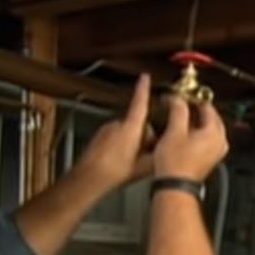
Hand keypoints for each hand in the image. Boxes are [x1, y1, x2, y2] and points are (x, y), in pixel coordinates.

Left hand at [72, 74, 155, 189]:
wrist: (89, 178)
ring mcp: (106, 131)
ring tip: (131, 162)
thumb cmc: (115, 171)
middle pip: (137, 124)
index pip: (139, 103)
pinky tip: (120, 162)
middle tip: (146, 155)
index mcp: (130, 128)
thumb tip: (166, 150)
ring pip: (126, 132)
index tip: (144, 77)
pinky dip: (120, 146)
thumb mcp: (144, 167)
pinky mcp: (99, 138)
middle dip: (144, 136)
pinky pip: (115, 138)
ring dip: (131, 142)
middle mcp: (117, 125)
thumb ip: (157, 155)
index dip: (143, 89)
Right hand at [152, 93, 228, 181]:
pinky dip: (196, 134)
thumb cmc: (176, 164)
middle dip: (195, 111)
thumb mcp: (174, 131)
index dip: (193, 99)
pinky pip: (205, 141)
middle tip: (181, 105)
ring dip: (195, 123)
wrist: (175, 187)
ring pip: (208, 130)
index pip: (207, 107)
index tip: (183, 96)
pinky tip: (183, 134)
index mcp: (215, 133)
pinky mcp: (209, 160)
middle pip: (210, 118)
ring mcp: (216, 152)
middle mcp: (220, 142)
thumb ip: (178, 111)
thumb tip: (178, 100)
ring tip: (180, 118)